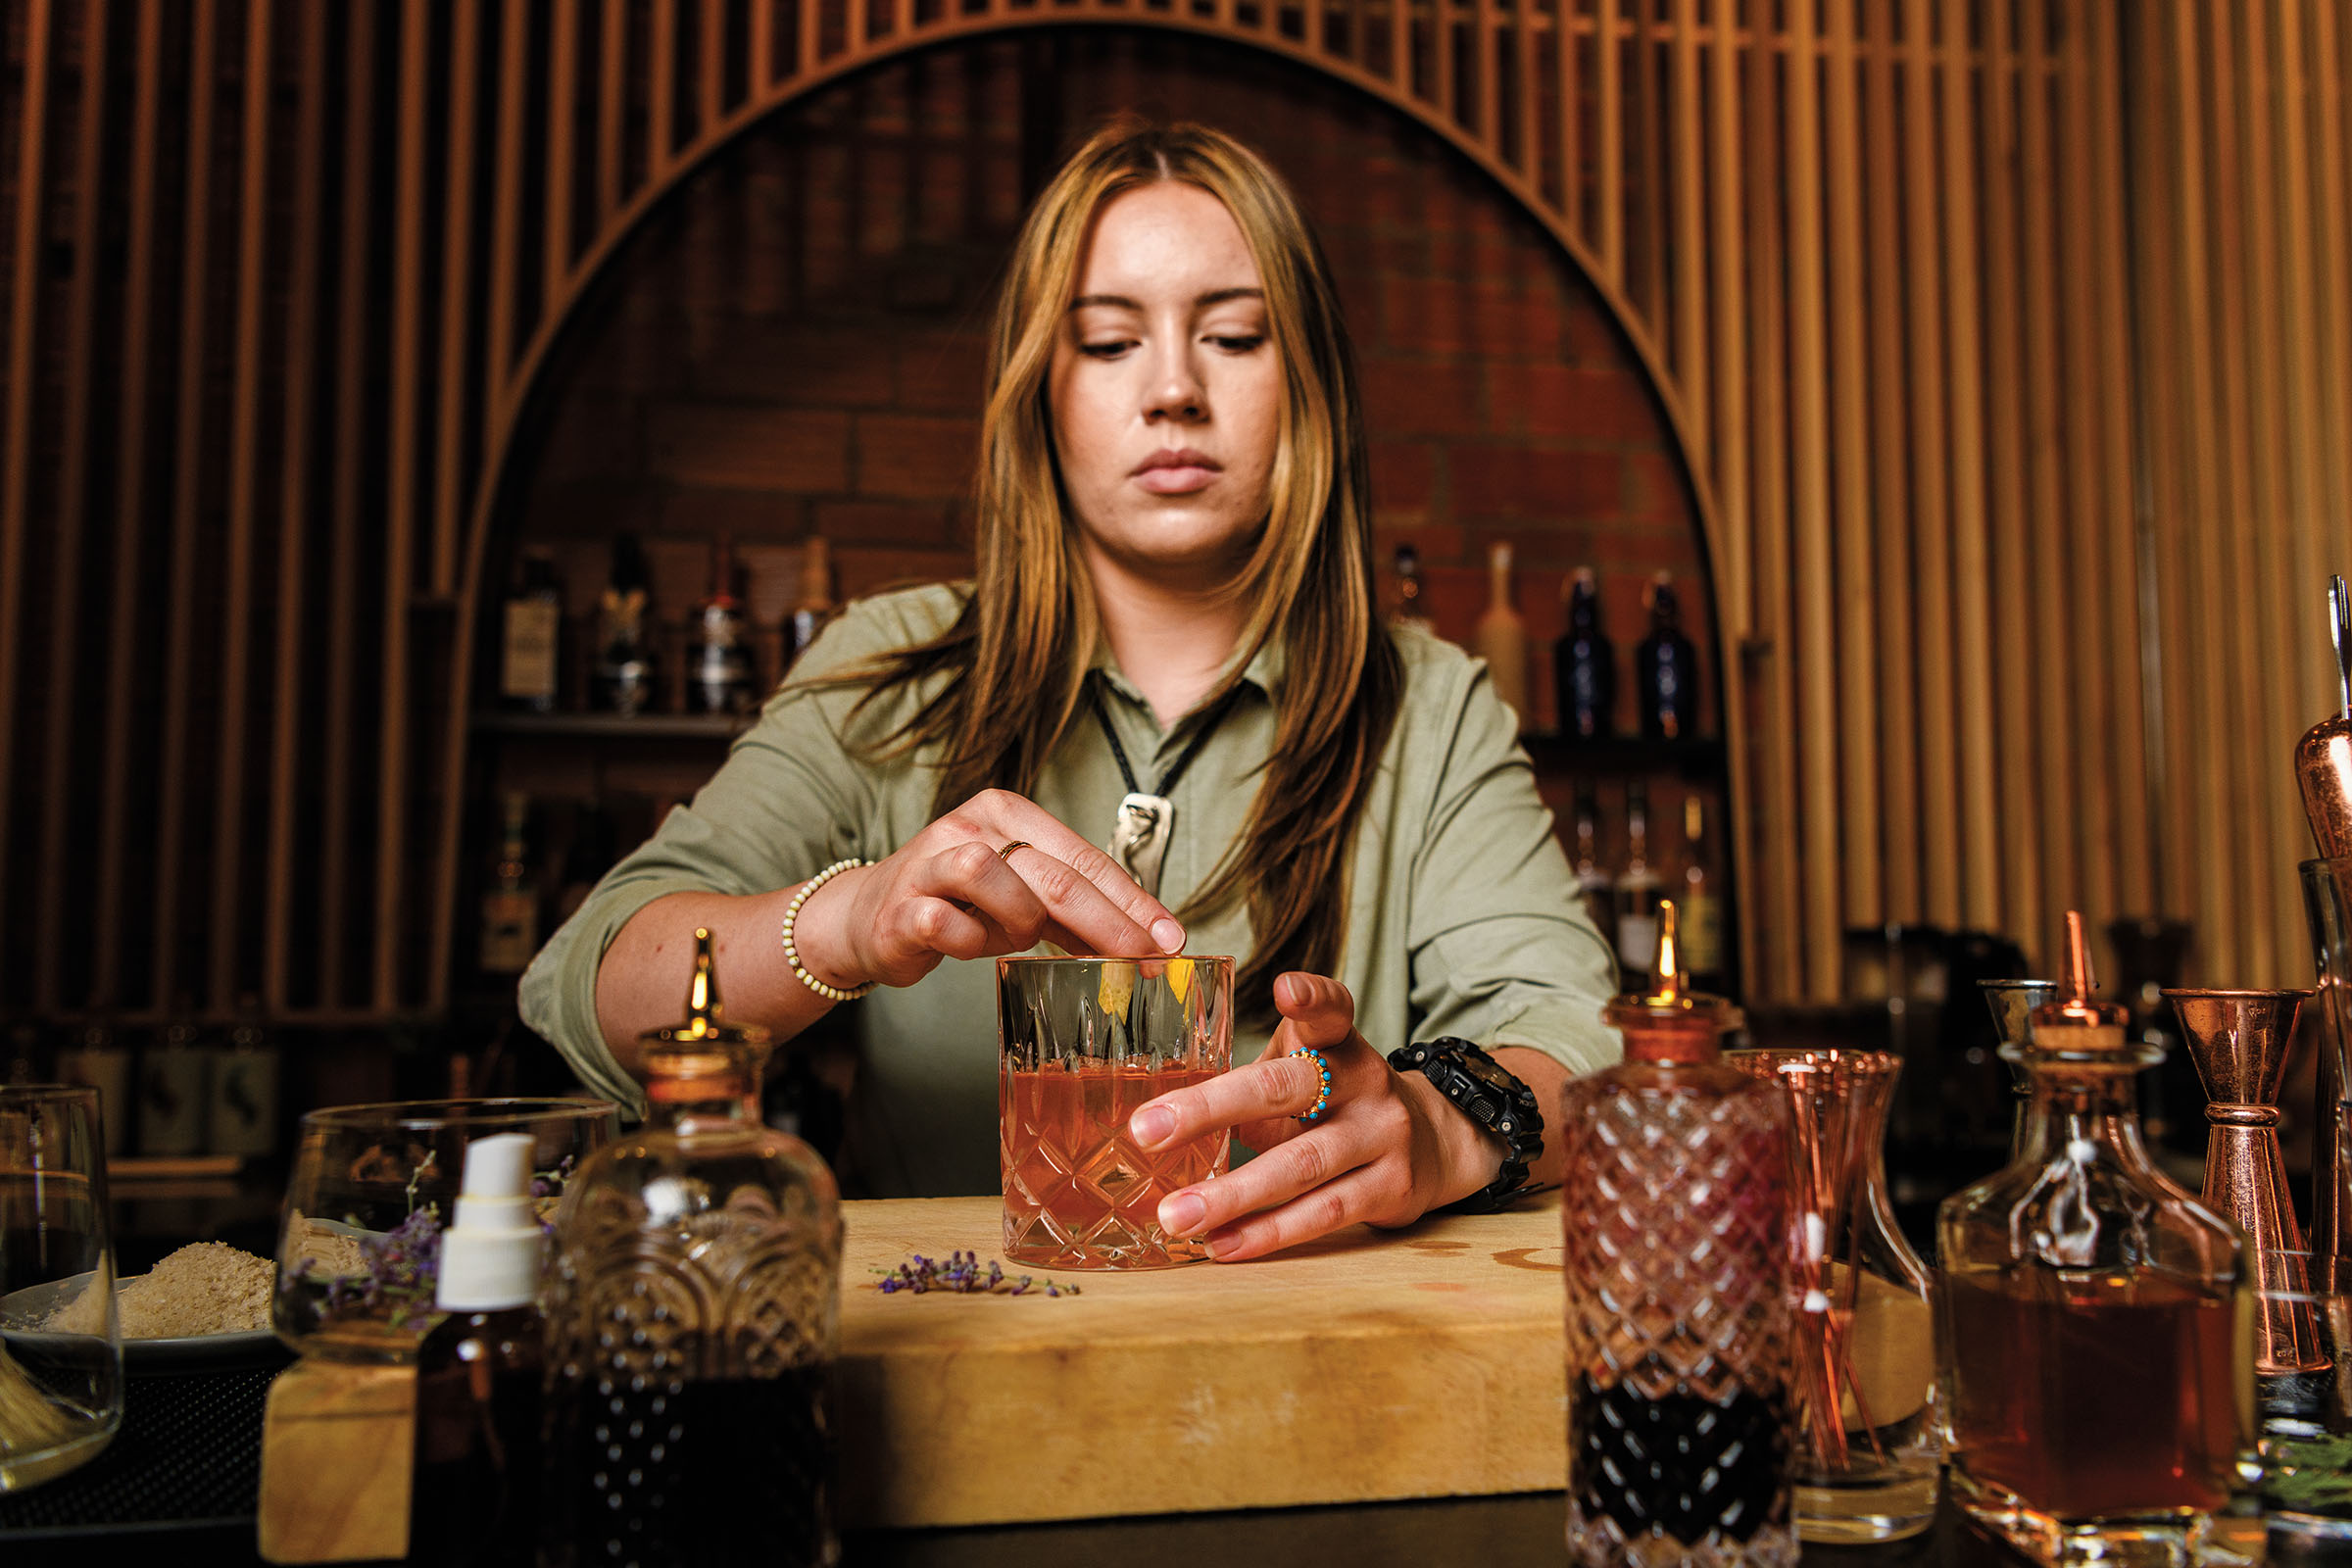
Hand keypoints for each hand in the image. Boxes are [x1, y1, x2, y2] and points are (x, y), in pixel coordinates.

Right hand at [788, 789, 1185, 990]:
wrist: (868, 917)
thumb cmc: (959, 905)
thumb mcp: (1022, 900)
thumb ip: (1075, 912)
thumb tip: (1150, 940)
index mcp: (1008, 812)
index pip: (1085, 858)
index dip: (1132, 901)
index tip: (1170, 940)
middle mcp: (969, 826)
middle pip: (1054, 874)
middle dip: (1108, 923)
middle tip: (1143, 961)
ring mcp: (929, 863)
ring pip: (993, 876)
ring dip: (1020, 921)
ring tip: (1017, 940)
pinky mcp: (899, 906)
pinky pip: (940, 921)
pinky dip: (964, 940)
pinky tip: (967, 946)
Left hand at [1125, 973, 1506, 1261]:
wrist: (1433, 1142)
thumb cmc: (1336, 1102)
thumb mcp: (1303, 1072)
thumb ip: (1249, 1081)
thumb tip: (1155, 1118)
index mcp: (1337, 1043)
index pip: (1330, 1010)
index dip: (1310, 998)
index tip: (1284, 990)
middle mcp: (1364, 1082)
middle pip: (1284, 1091)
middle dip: (1209, 1110)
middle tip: (1146, 1130)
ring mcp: (1382, 1136)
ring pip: (1301, 1165)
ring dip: (1232, 1194)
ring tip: (1176, 1216)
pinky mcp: (1391, 1188)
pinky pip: (1322, 1214)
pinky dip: (1266, 1233)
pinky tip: (1221, 1244)